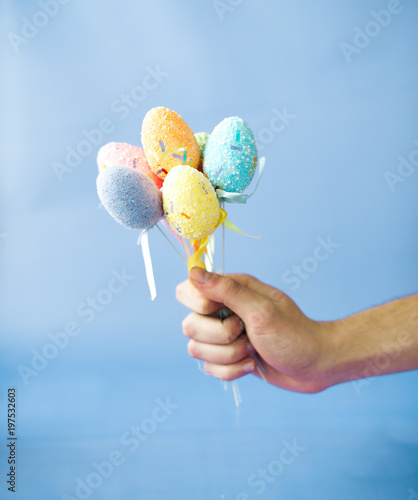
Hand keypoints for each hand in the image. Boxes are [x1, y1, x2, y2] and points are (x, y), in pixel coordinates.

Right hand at [176, 267, 335, 392]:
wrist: (314, 366)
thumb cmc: (293, 334)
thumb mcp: (260, 310)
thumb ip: (225, 291)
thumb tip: (193, 272)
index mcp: (230, 291)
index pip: (187, 291)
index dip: (199, 305)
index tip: (221, 312)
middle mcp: (222, 311)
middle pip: (189, 325)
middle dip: (220, 338)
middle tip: (247, 334)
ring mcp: (223, 336)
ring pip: (196, 350)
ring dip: (228, 356)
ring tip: (253, 351)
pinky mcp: (227, 357)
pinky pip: (210, 368)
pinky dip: (232, 371)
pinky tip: (252, 364)